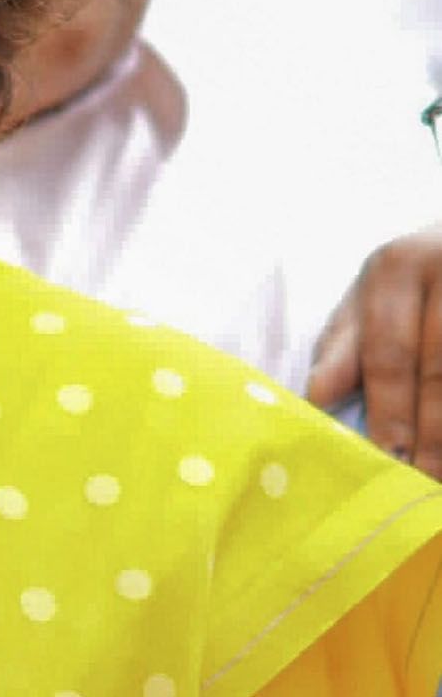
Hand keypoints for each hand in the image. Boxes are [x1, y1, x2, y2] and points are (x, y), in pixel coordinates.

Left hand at [307, 223, 441, 476]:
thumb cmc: (410, 283)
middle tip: (422, 477)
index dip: (389, 407)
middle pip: (438, 368)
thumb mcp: (369, 300)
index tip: (386, 454)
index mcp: (397, 266)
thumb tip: (315, 398)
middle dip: (430, 430)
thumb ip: (342, 348)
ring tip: (439, 472)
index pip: (388, 350)